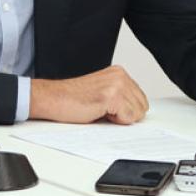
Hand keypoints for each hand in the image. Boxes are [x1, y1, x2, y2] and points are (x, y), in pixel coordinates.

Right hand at [28, 65, 149, 123]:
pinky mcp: (111, 96)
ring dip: (119, 118)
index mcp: (119, 73)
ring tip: (100, 110)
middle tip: (103, 110)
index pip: (141, 99)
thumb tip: (138, 112)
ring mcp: (116, 84)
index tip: (109, 108)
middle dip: (125, 114)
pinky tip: (99, 112)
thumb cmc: (73, 99)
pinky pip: (128, 118)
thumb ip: (121, 97)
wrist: (53, 99)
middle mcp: (120, 75)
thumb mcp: (103, 92)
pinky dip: (115, 121)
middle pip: (142, 107)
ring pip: (137, 114)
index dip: (126, 110)